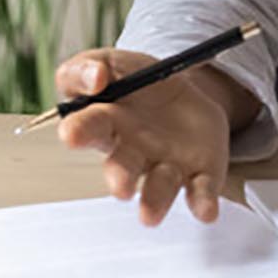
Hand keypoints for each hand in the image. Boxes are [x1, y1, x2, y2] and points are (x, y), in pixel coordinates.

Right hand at [54, 48, 234, 226]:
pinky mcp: (201, 172)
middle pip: (122, 167)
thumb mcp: (113, 62)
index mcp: (106, 121)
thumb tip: (95, 77)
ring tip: (149, 215)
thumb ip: (89, 67)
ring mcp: (166, 163)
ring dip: (155, 199)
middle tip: (121, 188)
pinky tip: (205, 211)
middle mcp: (133, 151)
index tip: (72, 134)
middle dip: (120, 179)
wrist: (186, 88)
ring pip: (159, 186)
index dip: (78, 132)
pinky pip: (201, 189)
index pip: (85, 129)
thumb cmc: (138, 82)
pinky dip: (202, 202)